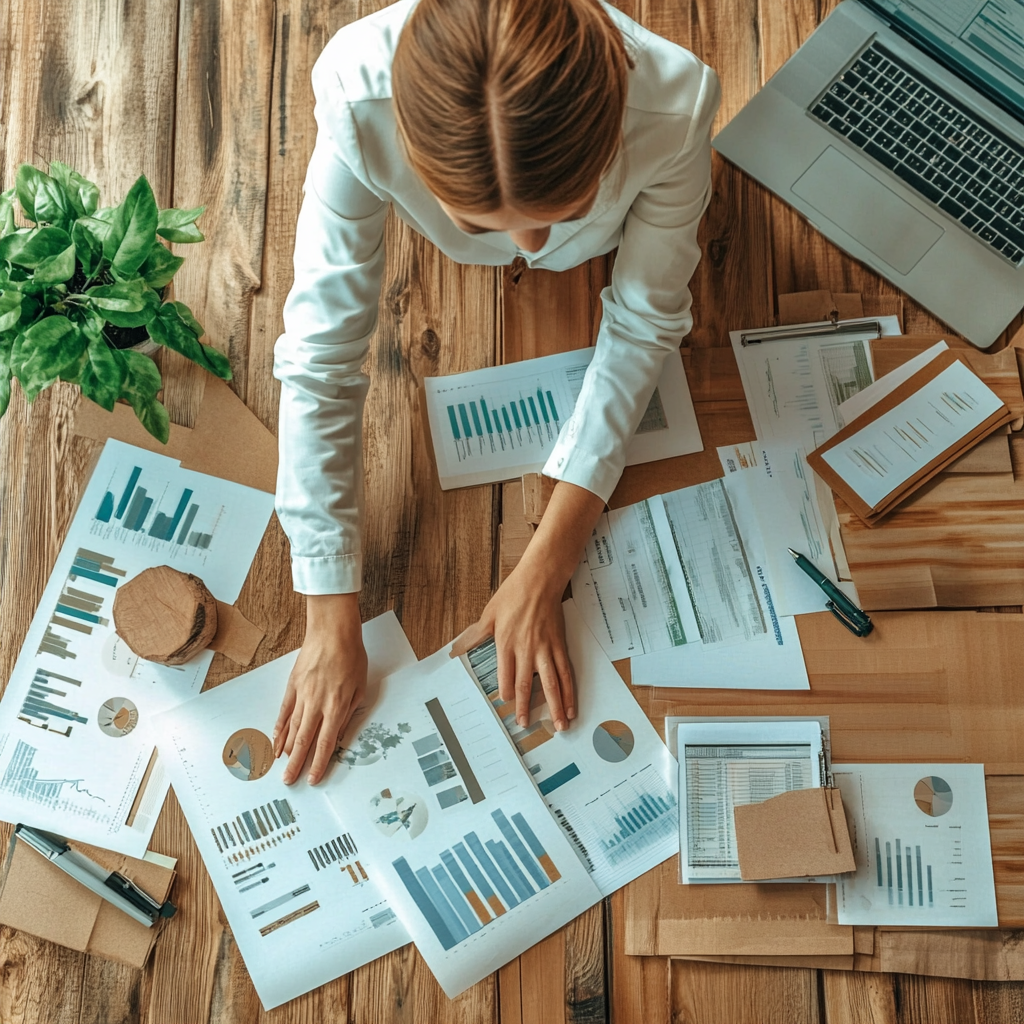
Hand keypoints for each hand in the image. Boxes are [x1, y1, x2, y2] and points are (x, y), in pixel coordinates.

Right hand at [274, 592, 366, 784]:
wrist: (333, 631)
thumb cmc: (351, 657)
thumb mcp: (360, 688)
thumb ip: (349, 713)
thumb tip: (339, 735)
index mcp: (336, 707)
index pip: (326, 743)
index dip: (318, 763)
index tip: (312, 778)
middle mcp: (317, 704)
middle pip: (304, 740)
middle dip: (296, 763)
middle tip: (288, 780)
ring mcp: (302, 695)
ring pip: (291, 728)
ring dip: (285, 749)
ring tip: (280, 766)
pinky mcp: (292, 685)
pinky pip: (284, 711)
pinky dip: (278, 727)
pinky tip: (275, 740)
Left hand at [456, 554, 576, 731]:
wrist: (541, 578)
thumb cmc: (513, 593)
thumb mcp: (488, 614)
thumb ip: (474, 636)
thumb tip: (454, 651)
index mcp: (506, 644)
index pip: (506, 677)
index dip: (507, 693)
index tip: (507, 703)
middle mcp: (527, 650)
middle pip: (527, 685)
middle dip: (526, 708)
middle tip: (525, 725)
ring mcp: (546, 649)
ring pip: (551, 685)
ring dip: (554, 707)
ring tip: (558, 727)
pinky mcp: (560, 646)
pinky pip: (566, 673)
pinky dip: (569, 692)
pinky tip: (571, 706)